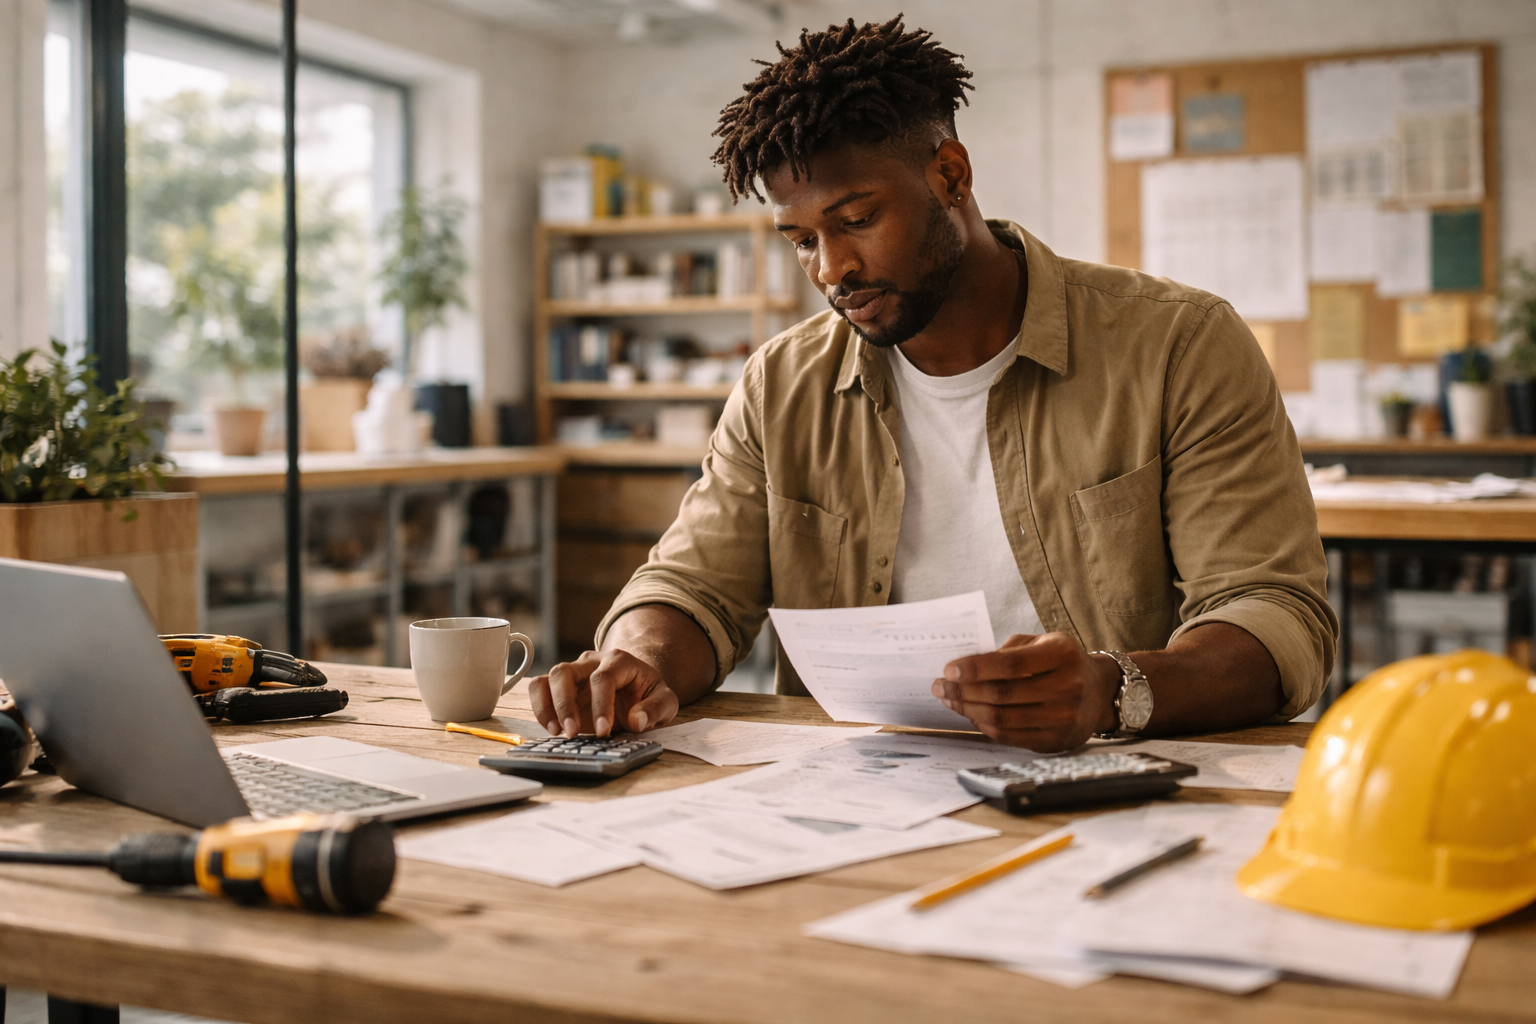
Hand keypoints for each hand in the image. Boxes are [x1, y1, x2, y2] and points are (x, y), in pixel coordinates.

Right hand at [528, 648, 679, 738]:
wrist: (637, 689)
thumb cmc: (648, 694)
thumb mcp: (665, 701)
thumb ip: (656, 709)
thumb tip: (638, 720)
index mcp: (619, 661)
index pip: (602, 678)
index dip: (601, 705)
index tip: (603, 731)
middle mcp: (591, 662)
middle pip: (565, 672)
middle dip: (565, 705)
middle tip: (571, 733)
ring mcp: (573, 672)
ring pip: (548, 678)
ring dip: (548, 706)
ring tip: (557, 732)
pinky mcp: (560, 687)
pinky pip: (540, 689)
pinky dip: (541, 709)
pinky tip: (553, 730)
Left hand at [931, 632, 1119, 751]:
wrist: (1100, 692)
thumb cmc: (1063, 662)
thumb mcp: (1043, 642)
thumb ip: (1008, 651)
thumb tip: (965, 668)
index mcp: (1062, 655)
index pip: (1010, 664)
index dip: (976, 668)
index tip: (949, 669)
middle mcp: (1067, 687)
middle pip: (1002, 694)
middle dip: (963, 691)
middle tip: (940, 686)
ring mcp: (1063, 718)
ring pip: (1002, 719)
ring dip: (968, 710)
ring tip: (950, 700)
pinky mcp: (1055, 741)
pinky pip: (1009, 736)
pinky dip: (984, 726)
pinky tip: (971, 714)